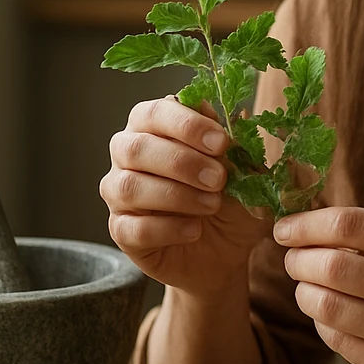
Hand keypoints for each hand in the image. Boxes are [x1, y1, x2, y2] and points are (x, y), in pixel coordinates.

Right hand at [102, 97, 272, 293]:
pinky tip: (195, 230)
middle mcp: (127, 155)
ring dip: (177, 195)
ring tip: (211, 204)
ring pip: (129, 186)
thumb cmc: (231, 199)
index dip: (187, 124)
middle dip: (182, 162)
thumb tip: (236, 116)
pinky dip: (168, 228)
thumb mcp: (244, 172)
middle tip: (218, 178)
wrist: (227, 251)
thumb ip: (236, 145)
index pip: (155, 112)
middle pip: (135, 147)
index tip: (221, 142)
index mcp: (154, 127)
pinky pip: (132, 227)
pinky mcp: (121, 231)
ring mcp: (119, 194)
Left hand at [273, 206, 363, 363]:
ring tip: (306, 286)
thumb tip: (308, 228)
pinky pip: (338, 340)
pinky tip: (329, 314)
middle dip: (299, 260)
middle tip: (292, 258)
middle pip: (332, 266)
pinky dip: (323, 322)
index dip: (307, 225)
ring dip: (304, 292)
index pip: (350, 224)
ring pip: (326, 307)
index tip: (285, 228)